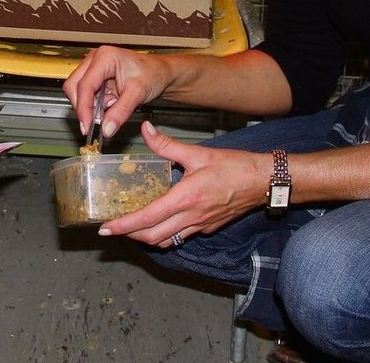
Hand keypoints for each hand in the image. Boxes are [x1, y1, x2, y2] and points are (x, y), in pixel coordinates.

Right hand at [63, 46, 172, 138]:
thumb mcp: (138, 94)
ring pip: (77, 91)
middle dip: (84, 107)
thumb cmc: (152, 74)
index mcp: (105, 57)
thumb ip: (120, 112)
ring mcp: (92, 67)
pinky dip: (94, 104)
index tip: (87, 126)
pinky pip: (85, 94)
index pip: (85, 85)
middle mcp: (94, 60)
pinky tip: (111, 104)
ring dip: (90, 106)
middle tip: (97, 122)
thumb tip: (106, 129)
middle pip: (74, 87)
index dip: (84, 108)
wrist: (160, 73)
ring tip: (111, 107)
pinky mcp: (94, 77)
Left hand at [99, 121, 270, 246]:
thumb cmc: (234, 166)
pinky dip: (165, 234)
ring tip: (133, 226)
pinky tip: (160, 221)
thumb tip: (146, 129)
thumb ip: (167, 145)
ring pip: (166, 241)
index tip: (106, 228)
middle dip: (130, 236)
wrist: (263, 182)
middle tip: (114, 228)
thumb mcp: (198, 153)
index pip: (147, 218)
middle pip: (153, 237)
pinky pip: (181, 236)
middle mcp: (191, 217)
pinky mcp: (208, 228)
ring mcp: (200, 226)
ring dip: (146, 237)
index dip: (124, 226)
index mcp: (185, 198)